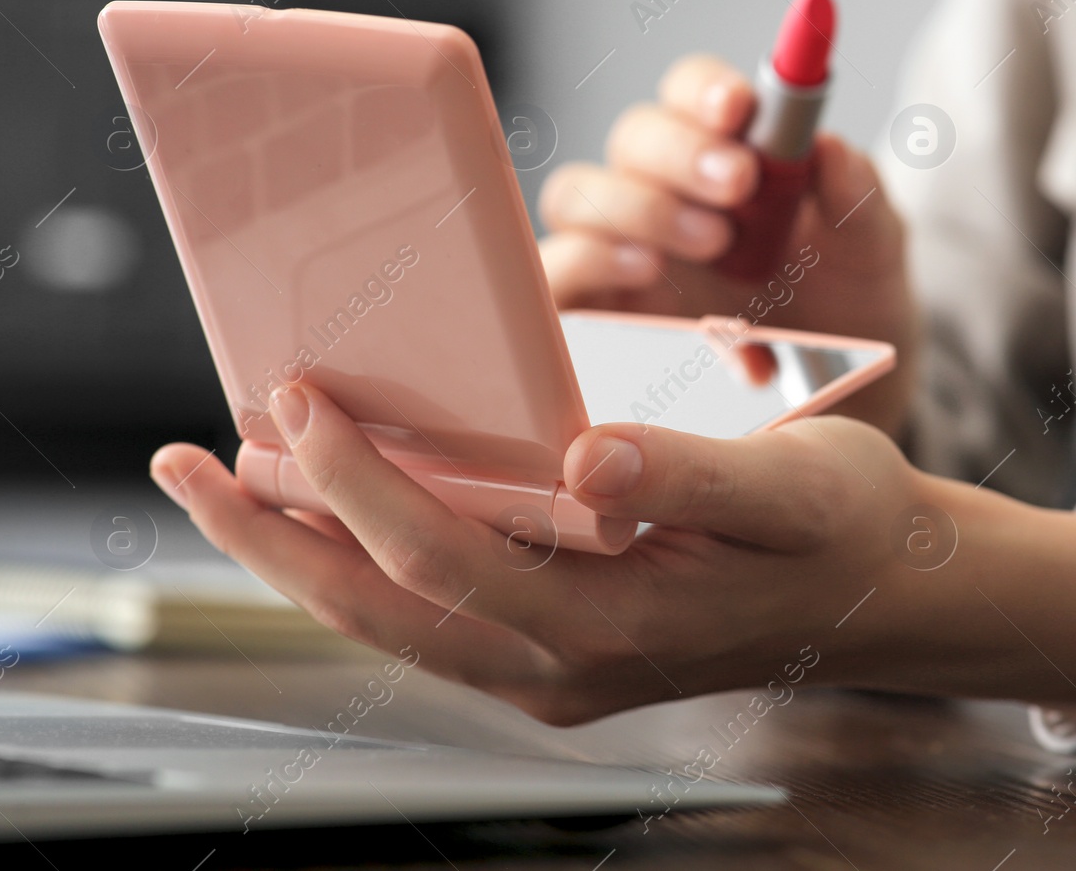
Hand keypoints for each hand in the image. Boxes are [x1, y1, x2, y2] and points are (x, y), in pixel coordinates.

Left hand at [150, 384, 1075, 724]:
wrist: (891, 599)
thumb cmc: (847, 530)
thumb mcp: (796, 487)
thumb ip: (691, 476)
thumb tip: (586, 460)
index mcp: (618, 624)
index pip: (450, 557)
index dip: (362, 482)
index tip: (299, 403)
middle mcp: (568, 666)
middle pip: (385, 610)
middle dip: (274, 539)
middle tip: (184, 466)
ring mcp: (557, 672)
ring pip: (395, 625)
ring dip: (302, 559)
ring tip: (225, 491)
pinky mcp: (558, 654)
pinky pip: (431, 620)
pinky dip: (363, 568)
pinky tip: (333, 519)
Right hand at [538, 54, 918, 433]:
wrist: (842, 397)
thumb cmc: (846, 305)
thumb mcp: (870, 252)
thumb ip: (857, 198)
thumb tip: (830, 148)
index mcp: (726, 155)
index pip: (692, 96)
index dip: (704, 90)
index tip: (740, 108)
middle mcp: (663, 194)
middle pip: (632, 140)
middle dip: (680, 151)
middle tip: (739, 184)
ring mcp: (619, 252)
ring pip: (578, 196)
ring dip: (637, 206)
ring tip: (710, 240)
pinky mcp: (593, 314)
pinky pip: (555, 275)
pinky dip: (583, 261)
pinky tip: (643, 273)